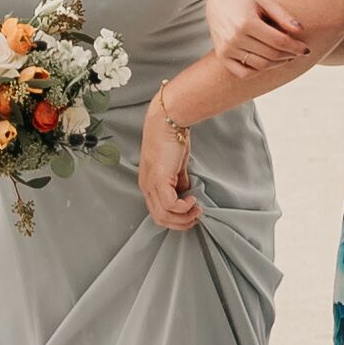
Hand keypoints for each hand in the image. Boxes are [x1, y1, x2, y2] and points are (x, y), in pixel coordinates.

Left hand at [134, 105, 199, 231]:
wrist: (168, 121)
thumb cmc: (172, 138)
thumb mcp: (176, 165)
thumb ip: (179, 180)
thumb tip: (186, 193)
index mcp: (148, 183)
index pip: (158, 212)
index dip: (176, 218)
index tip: (191, 214)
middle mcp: (146, 186)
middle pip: (160, 219)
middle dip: (181, 223)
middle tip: (197, 216)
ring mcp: (151, 184)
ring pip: (164, 216)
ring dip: (184, 218)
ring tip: (197, 209)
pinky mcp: (159, 179)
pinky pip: (170, 205)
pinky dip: (183, 208)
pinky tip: (192, 199)